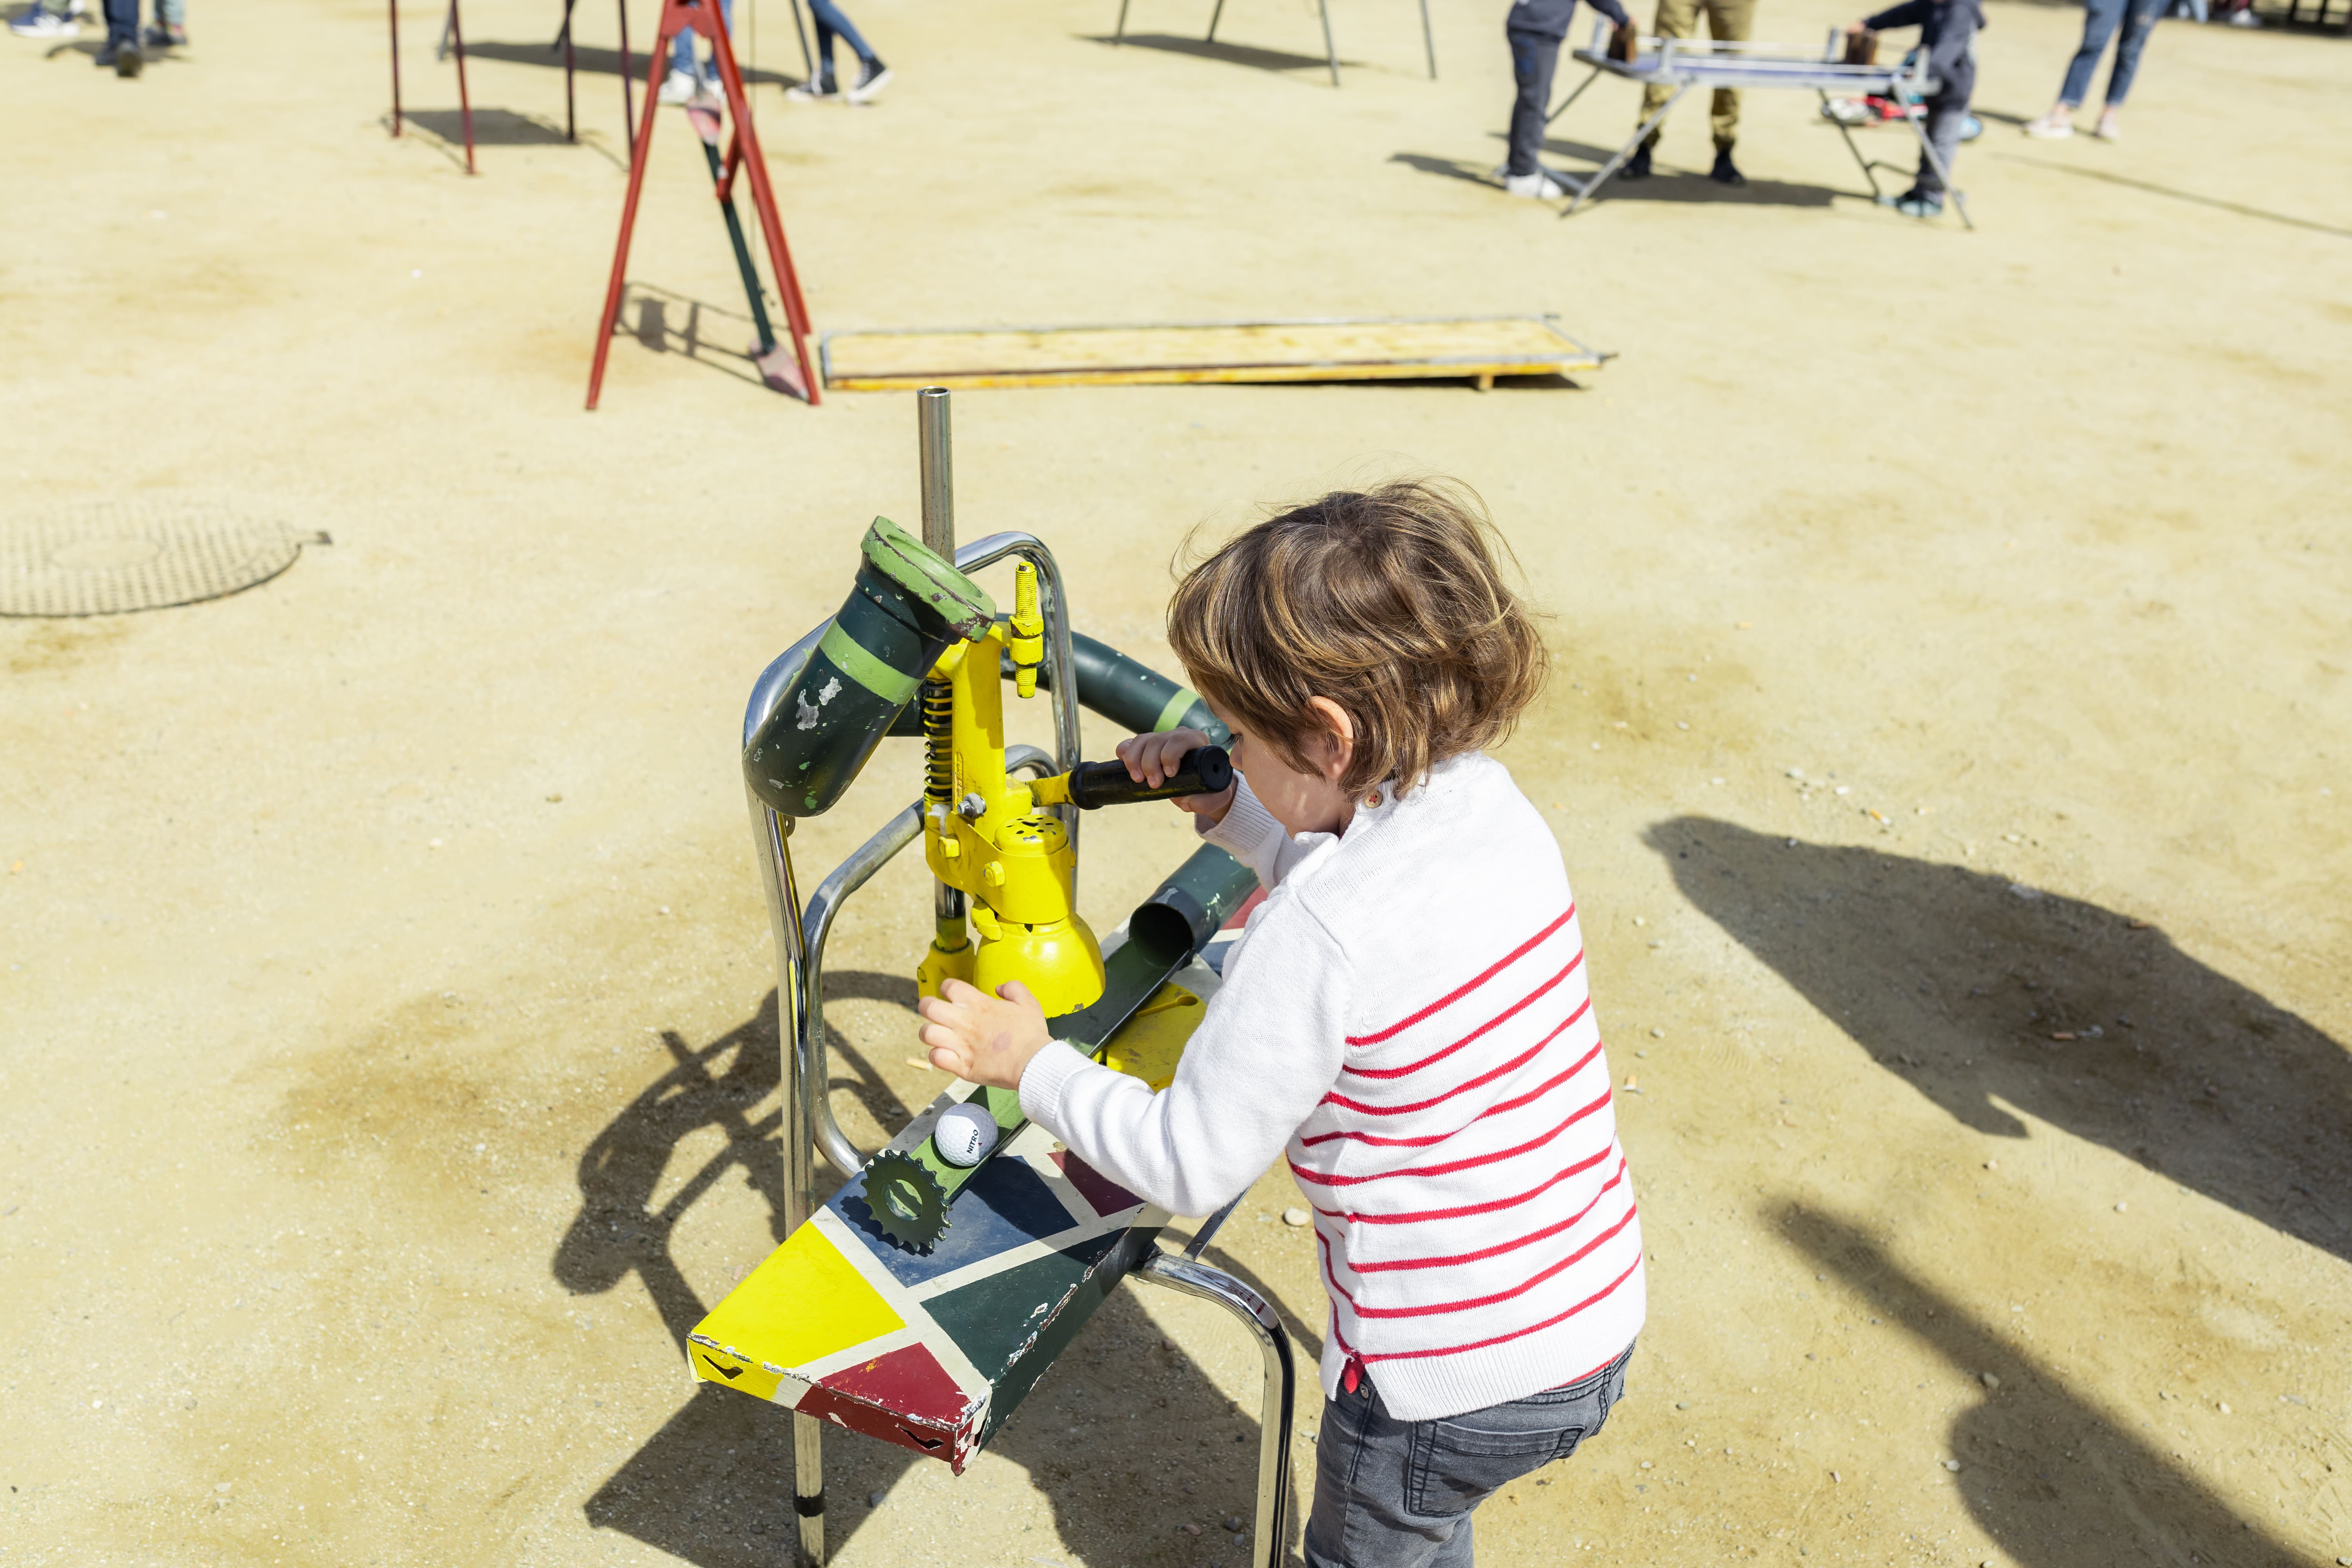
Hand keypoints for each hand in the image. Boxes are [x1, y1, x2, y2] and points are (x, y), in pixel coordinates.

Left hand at [917, 978, 1052, 1089]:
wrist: (1033, 1063)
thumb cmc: (1031, 1033)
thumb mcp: (1029, 1002)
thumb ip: (1013, 988)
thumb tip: (999, 988)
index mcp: (979, 1004)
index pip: (949, 986)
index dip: (947, 987)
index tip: (951, 993)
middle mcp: (964, 1022)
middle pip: (928, 1007)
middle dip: (926, 1006)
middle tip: (933, 1011)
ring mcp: (961, 1045)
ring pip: (927, 1033)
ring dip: (929, 1032)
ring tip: (937, 1034)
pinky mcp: (961, 1066)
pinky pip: (935, 1057)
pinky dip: (937, 1055)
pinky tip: (946, 1054)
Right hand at [1115, 727, 1235, 822]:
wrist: (1201, 784)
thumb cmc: (1209, 787)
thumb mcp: (1216, 797)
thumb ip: (1207, 802)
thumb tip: (1187, 803)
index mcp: (1196, 741)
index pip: (1180, 739)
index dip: (1171, 754)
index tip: (1170, 775)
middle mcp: (1177, 735)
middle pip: (1157, 740)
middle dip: (1151, 763)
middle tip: (1154, 785)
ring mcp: (1161, 739)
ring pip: (1141, 740)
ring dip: (1134, 760)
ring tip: (1138, 780)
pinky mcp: (1147, 746)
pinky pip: (1131, 743)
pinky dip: (1124, 751)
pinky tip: (1121, 761)